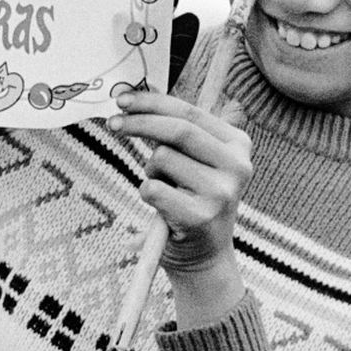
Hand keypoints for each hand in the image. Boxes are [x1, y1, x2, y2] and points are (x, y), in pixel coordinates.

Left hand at [107, 90, 250, 325]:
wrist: (203, 255)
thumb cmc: (191, 198)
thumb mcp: (197, 160)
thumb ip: (180, 128)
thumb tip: (138, 95)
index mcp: (238, 144)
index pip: (190, 111)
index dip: (152, 102)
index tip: (121, 99)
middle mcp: (238, 166)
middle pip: (177, 130)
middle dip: (138, 122)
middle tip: (112, 123)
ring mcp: (222, 192)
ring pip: (162, 159)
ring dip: (149, 170)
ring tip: (164, 188)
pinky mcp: (201, 216)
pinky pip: (152, 188)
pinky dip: (146, 193)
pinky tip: (163, 207)